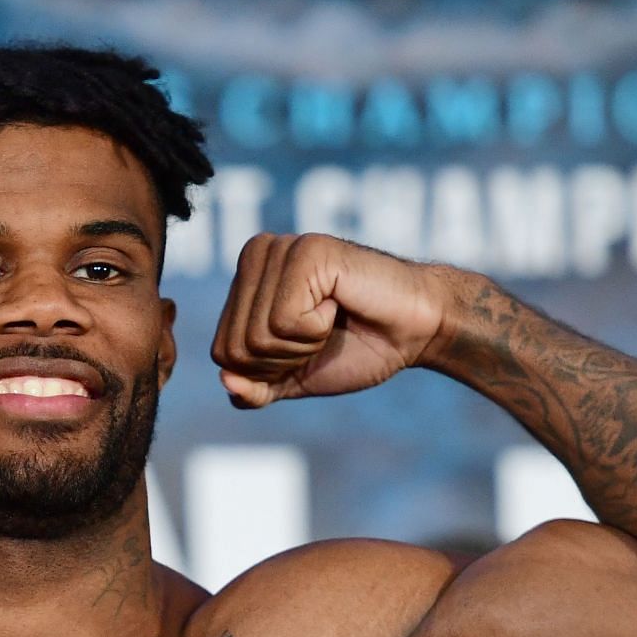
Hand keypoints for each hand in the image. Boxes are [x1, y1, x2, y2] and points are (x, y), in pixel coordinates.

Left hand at [211, 233, 456, 407]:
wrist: (414, 332)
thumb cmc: (356, 348)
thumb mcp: (293, 378)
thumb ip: (254, 389)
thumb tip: (226, 382)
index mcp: (244, 281)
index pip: (222, 352)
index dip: (266, 371)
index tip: (306, 346)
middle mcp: (255, 255)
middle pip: (235, 346)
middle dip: (284, 359)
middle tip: (322, 333)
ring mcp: (279, 248)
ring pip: (258, 335)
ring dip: (303, 343)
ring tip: (332, 316)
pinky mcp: (306, 250)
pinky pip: (285, 320)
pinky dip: (317, 328)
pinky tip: (339, 303)